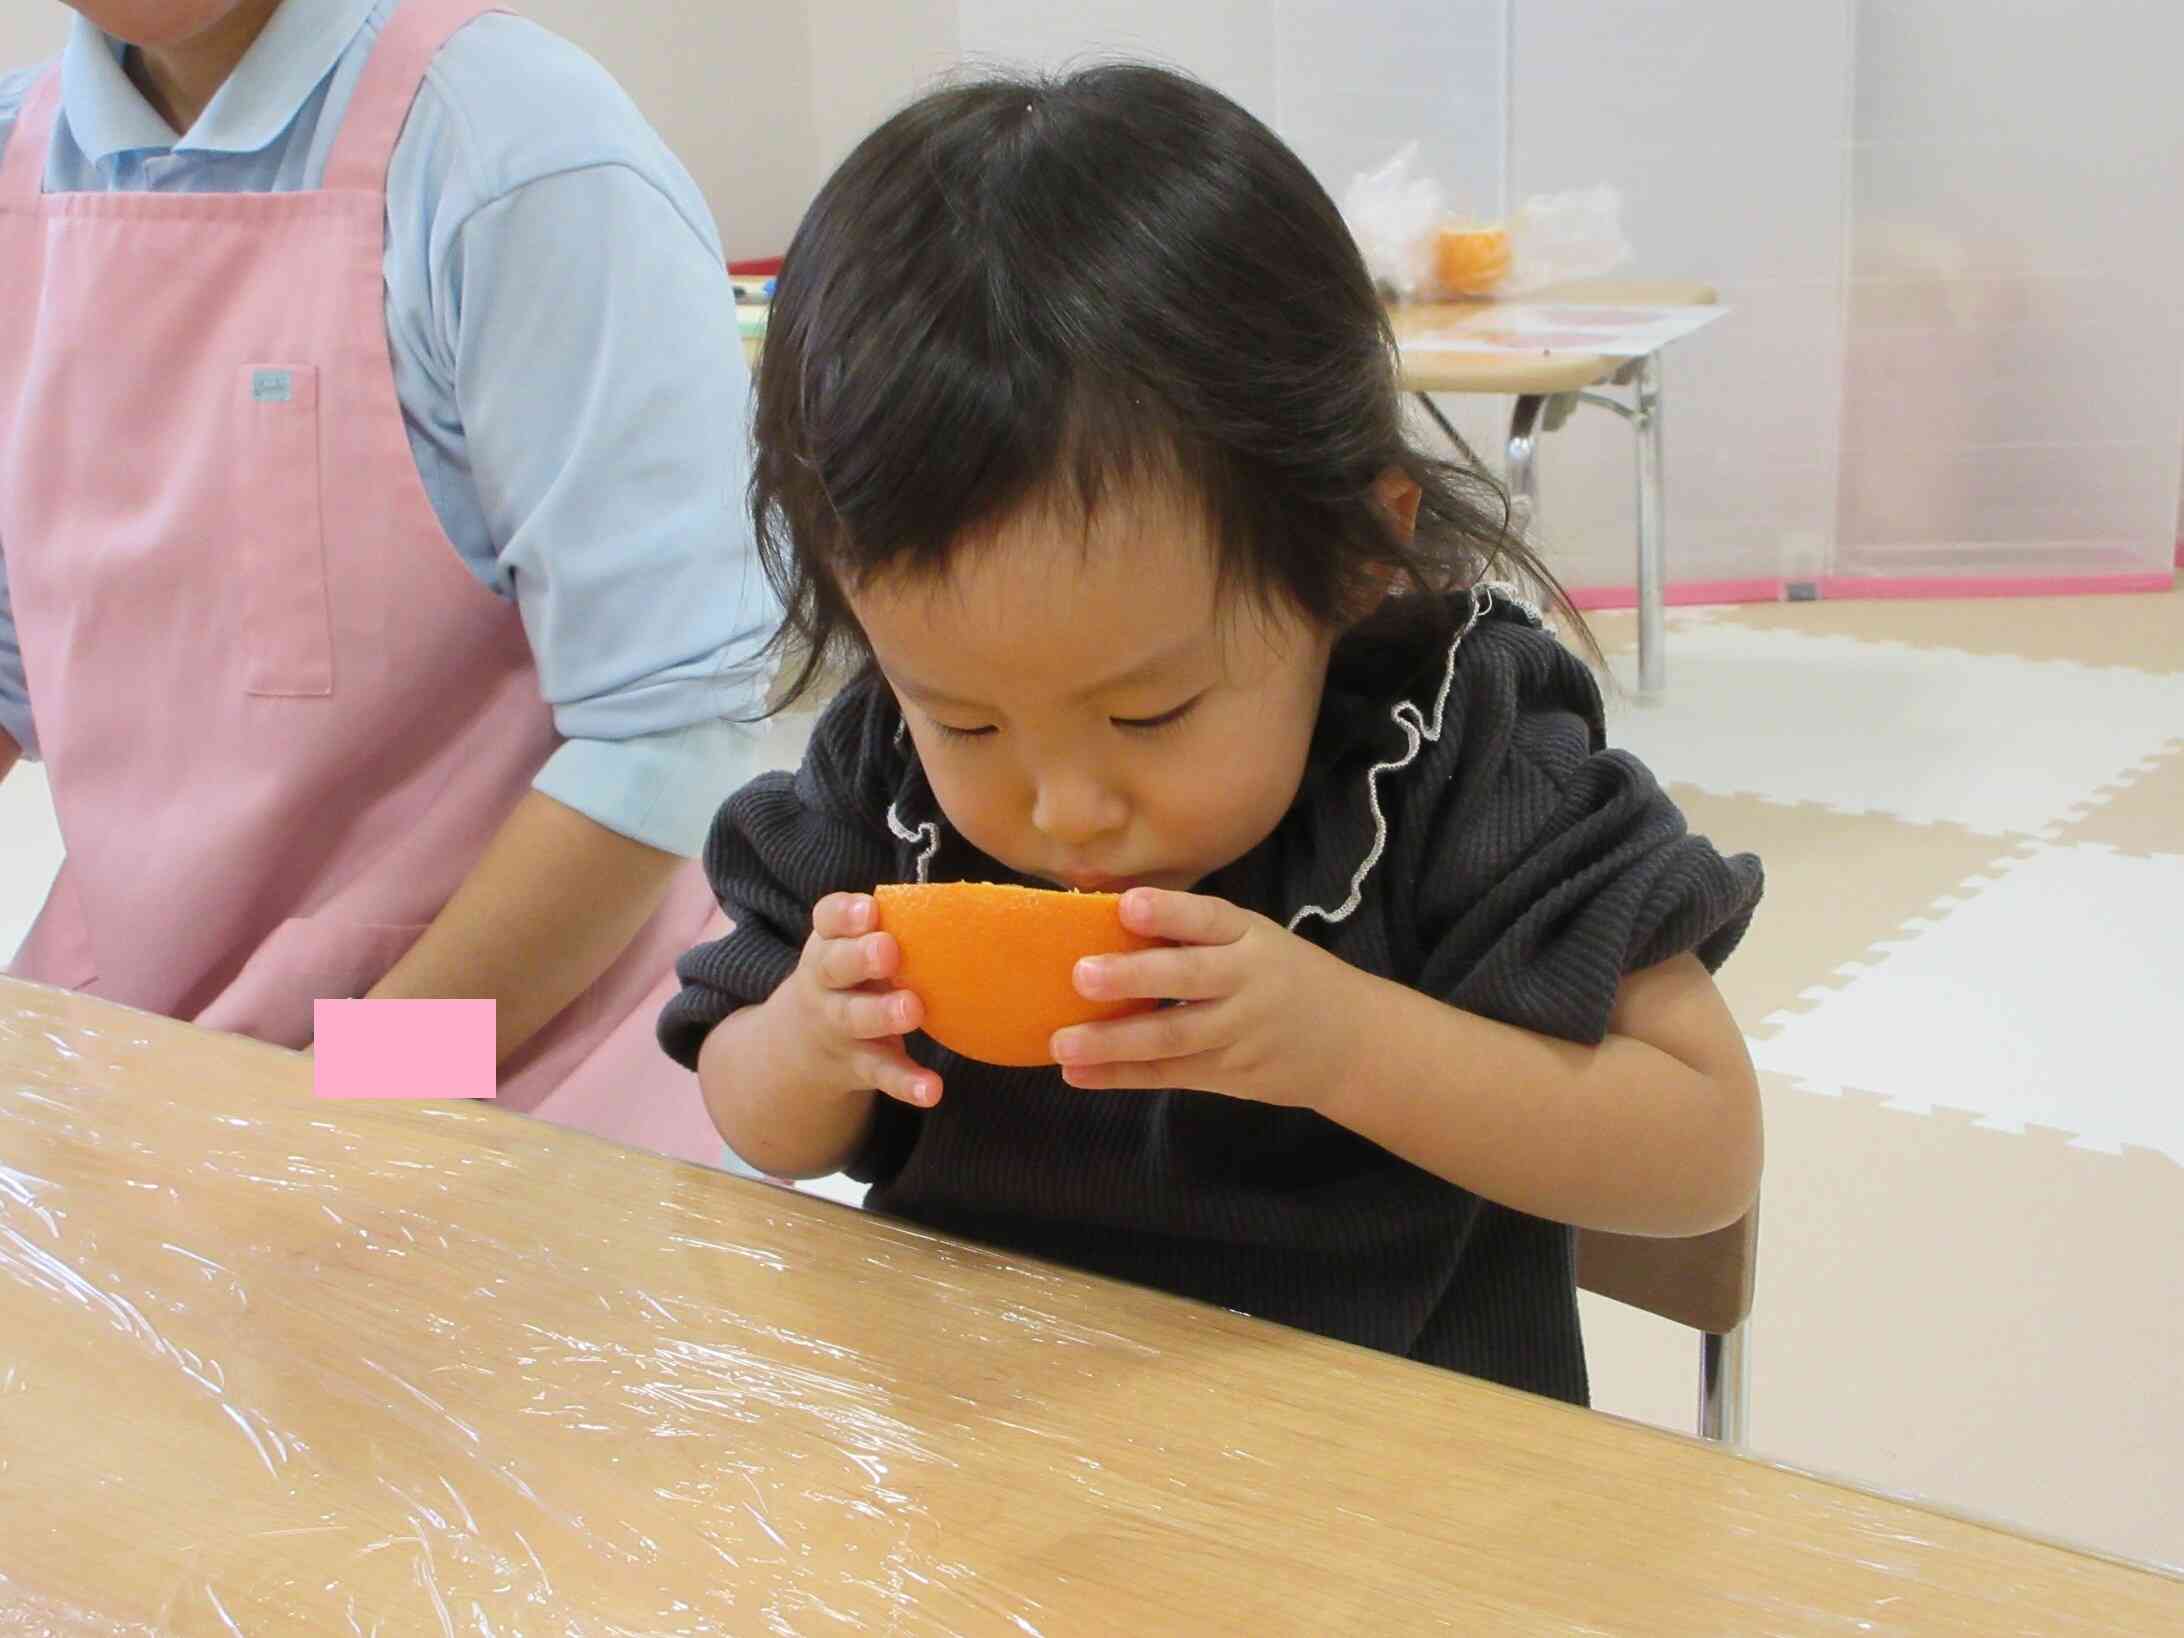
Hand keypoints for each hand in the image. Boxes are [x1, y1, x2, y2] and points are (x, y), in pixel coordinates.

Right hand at [775, 893, 941, 1107]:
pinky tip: (932, 1089)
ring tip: (912, 1010)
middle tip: (889, 951)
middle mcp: (825, 983)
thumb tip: (967, 905)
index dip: (845, 914)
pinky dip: (906, 1083)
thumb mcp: (852, 947)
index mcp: (828, 943)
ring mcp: (839, 1026)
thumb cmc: (853, 977)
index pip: (827, 920)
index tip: (870, 910)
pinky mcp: (859, 1065)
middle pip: (835, 967)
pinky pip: (882, 1073)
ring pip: (854, 1019)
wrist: (803, 1046)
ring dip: (881, 1014)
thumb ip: (890, 926)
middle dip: (860, 958)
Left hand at [1051, 889, 1367, 1106]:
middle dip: (1135, 977)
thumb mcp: (1253, 941)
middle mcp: (1245, 983)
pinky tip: (1078, 1074)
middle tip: (1081, 975)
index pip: (1209, 919)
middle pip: (1190, 980)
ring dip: (1113, 1042)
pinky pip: (1168, 1075)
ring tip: (1061, 1043)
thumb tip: (1102, 918)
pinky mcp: (1227, 1073)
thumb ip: (1193, 934)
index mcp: (1250, 938)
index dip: (1169, 912)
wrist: (1349, 1042)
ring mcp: (1237, 1033)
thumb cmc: (1280, 975)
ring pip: (1173, 1037)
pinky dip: (1121, 1076)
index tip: (1126, 905)